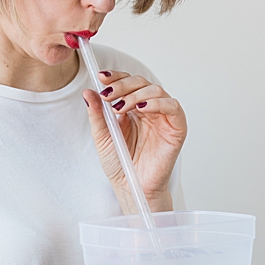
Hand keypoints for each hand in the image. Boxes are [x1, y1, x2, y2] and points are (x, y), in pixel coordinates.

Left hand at [82, 70, 185, 210]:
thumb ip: (97, 114)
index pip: (127, 83)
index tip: (101, 78)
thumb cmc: (120, 164)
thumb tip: (88, 92)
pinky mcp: (176, 128)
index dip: (116, 77)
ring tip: (120, 107)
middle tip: (108, 95)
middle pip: (141, 83)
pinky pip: (173, 107)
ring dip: (136, 94)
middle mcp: (149, 109)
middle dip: (123, 85)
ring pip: (156, 91)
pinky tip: (142, 108)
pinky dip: (158, 103)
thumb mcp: (102, 137)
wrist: (131, 187)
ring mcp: (163, 117)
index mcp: (132, 108)